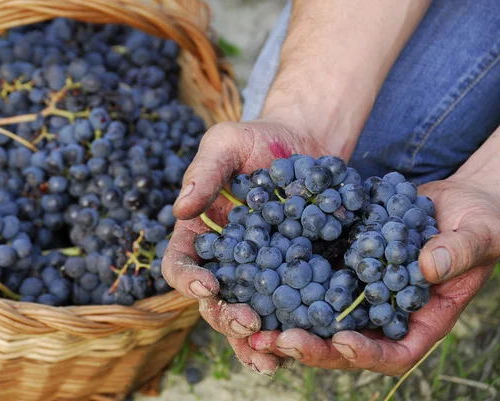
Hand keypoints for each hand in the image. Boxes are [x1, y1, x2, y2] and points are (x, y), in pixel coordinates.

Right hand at [162, 117, 329, 374]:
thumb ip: (204, 173)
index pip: (181, 263)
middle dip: (225, 315)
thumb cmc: (257, 140)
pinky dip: (284, 331)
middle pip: (212, 300)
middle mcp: (224, 261)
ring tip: (269, 357)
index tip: (207, 285)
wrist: (305, 143)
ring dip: (251, 339)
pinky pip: (283, 309)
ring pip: (244, 315)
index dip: (187, 278)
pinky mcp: (290, 276)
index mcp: (199, 234)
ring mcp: (257, 273)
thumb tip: (180, 209)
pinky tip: (296, 347)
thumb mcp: (226, 143)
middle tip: (248, 322)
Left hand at [255, 174, 495, 374]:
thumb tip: (429, 265)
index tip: (343, 342)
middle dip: (312, 347)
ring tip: (253, 326)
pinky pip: (312, 281)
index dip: (369, 354)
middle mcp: (384, 313)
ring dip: (286, 325)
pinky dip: (286, 286)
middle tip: (277, 342)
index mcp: (422, 318)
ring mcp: (359, 291)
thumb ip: (459, 250)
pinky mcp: (340, 266)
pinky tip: (257, 281)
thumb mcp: (479, 232)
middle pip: (346, 344)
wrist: (454, 199)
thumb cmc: (479, 220)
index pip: (396, 352)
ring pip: (321, 319)